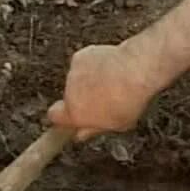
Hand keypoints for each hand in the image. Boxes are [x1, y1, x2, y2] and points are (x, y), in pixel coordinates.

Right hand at [47, 42, 161, 140]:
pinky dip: (93, 65)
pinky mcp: (80, 57)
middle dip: (82, 97)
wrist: (135, 71)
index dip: (62, 116)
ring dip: (89, 81)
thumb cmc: (129, 100)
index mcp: (75, 113)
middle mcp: (69, 93)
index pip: (54, 116)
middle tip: (103, 98)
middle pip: (69, 96)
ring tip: (111, 82)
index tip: (71, 116)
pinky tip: (109, 69)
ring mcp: (74, 73)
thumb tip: (82, 134)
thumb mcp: (116, 125)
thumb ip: (94, 129)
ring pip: (78, 79)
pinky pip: (84, 64)